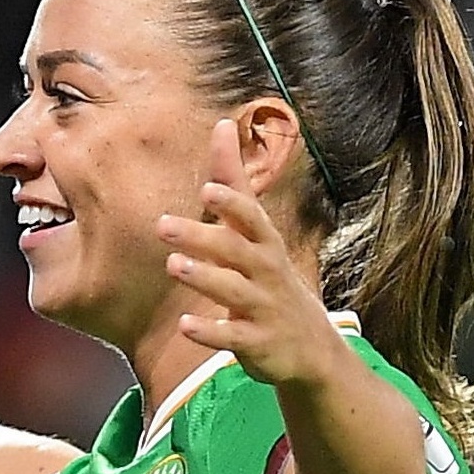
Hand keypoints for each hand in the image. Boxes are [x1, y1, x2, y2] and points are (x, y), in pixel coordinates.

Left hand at [157, 119, 355, 392]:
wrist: (310, 348)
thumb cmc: (271, 279)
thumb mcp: (257, 233)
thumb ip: (234, 185)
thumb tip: (222, 124)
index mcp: (265, 244)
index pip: (252, 218)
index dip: (233, 203)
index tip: (209, 187)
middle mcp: (267, 272)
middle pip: (237, 250)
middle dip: (203, 237)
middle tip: (162, 225)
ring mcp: (264, 308)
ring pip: (233, 290)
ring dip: (204, 277)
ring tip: (172, 265)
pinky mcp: (257, 342)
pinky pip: (232, 337)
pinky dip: (210, 333)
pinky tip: (184, 325)